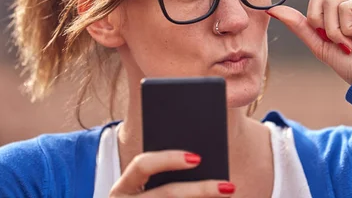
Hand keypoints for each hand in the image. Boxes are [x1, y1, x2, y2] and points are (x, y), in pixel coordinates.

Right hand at [109, 150, 234, 196]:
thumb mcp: (148, 189)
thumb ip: (167, 175)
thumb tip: (201, 162)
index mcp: (122, 188)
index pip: (142, 165)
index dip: (169, 159)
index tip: (198, 158)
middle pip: (166, 194)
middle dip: (201, 190)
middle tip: (228, 187)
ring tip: (229, 194)